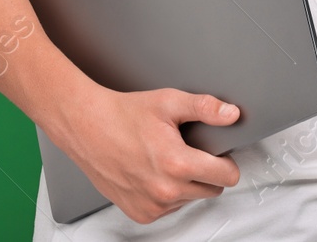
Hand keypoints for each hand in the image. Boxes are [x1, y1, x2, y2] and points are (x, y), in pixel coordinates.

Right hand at [51, 86, 240, 223]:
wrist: (85, 126)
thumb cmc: (122, 114)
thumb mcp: (167, 102)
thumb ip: (204, 108)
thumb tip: (231, 114)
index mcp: (178, 164)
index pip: (228, 177)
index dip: (225, 161)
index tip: (216, 153)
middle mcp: (166, 191)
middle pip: (212, 190)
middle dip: (205, 172)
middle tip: (184, 151)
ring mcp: (153, 205)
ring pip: (189, 199)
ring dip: (184, 184)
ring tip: (161, 159)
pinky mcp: (140, 213)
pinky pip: (168, 208)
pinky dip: (165, 194)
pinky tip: (149, 172)